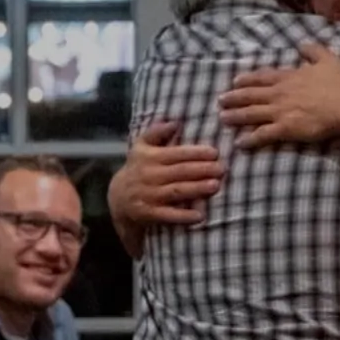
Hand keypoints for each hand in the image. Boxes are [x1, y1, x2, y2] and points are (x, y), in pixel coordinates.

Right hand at [109, 122, 224, 227]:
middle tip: (222, 169)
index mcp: (150, 157)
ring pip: (176, 191)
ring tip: (215, 186)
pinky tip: (200, 216)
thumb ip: (156, 132)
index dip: (196, 153)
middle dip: (202, 170)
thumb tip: (175, 122)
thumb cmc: (138, 168)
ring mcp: (149, 195)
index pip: (176, 153)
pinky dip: (183, 216)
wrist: (118, 198)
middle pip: (179, 172)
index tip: (215, 153)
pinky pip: (168, 215)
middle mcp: (149, 175)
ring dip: (196, 189)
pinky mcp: (148, 213)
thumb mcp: (141, 146)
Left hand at [219, 42, 339, 148]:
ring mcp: (279, 111)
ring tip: (222, 118)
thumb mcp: (327, 59)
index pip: (261, 77)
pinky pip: (262, 134)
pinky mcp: (284, 128)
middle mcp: (279, 93)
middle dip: (233, 98)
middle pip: (250, 95)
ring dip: (235, 116)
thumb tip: (302, 44)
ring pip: (251, 114)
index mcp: (287, 77)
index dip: (246, 80)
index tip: (234, 82)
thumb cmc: (338, 83)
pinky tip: (239, 142)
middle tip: (220, 101)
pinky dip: (249, 139)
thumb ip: (313, 50)